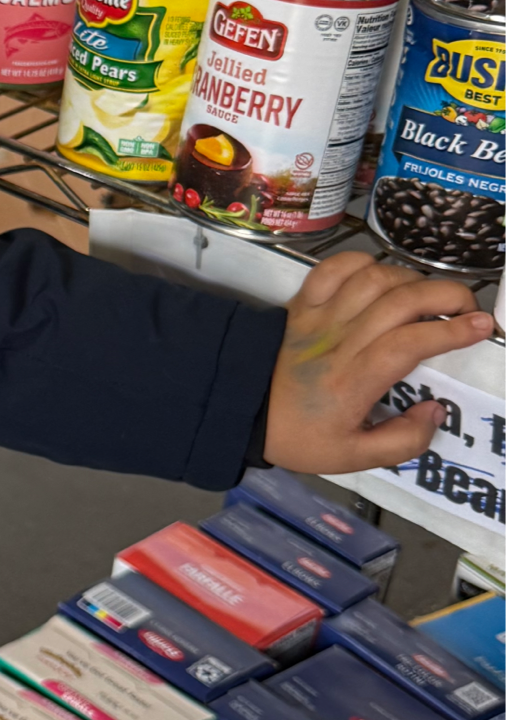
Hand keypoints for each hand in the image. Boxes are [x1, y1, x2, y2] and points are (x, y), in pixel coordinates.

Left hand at [262, 249, 492, 474]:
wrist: (238, 408)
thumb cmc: (298, 434)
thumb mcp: (352, 457)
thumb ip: (402, 441)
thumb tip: (435, 410)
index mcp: (354, 380)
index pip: (410, 343)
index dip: (451, 331)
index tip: (483, 327)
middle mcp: (339, 341)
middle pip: (401, 301)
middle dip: (447, 296)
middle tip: (468, 308)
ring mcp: (319, 316)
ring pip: (374, 279)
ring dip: (412, 279)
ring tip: (430, 297)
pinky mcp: (301, 302)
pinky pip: (333, 267)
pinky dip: (363, 262)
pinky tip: (382, 276)